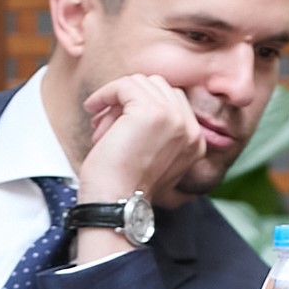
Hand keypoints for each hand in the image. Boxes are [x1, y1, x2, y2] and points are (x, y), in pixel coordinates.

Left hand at [76, 73, 214, 211]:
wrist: (116, 204)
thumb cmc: (125, 186)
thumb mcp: (152, 158)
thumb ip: (158, 132)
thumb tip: (133, 106)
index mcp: (195, 141)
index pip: (172, 98)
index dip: (141, 103)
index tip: (118, 122)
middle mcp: (191, 128)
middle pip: (158, 86)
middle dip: (129, 100)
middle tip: (107, 124)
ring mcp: (174, 118)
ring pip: (141, 83)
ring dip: (115, 100)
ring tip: (100, 126)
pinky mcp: (152, 112)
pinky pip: (124, 86)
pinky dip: (105, 94)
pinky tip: (92, 108)